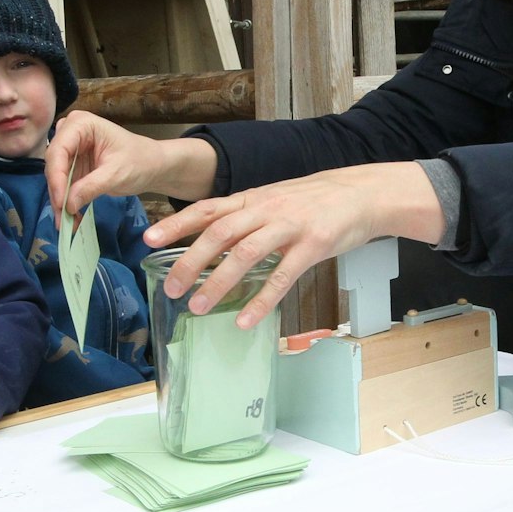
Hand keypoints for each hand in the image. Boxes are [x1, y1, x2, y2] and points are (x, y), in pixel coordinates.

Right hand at [45, 110, 216, 215]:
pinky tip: (72, 219)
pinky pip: (63, 185)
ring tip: (66, 225)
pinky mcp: (72, 165)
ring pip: (56, 178)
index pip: (59, 150)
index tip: (61, 203)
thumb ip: (91, 186)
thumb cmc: (139, 161)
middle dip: (58, 192)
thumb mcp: (117, 173)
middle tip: (63, 219)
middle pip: (54, 164)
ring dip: (60, 201)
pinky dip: (67, 202)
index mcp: (81, 124)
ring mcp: (70, 149)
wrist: (150, 165)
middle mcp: (70, 133)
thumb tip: (68, 204)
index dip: (56, 177)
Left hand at [143, 162, 443, 328]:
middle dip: (190, 261)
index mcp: (253, 199)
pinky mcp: (313, 245)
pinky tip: (245, 319)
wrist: (363, 192)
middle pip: (219, 233)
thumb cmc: (315, 201)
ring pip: (245, 253)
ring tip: (198, 307)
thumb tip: (211, 238)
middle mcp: (266, 210)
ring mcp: (289, 226)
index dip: (176, 223)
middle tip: (171, 288)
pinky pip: (283, 275)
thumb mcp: (274, 199)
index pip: (207, 209)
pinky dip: (261, 299)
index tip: (149, 239)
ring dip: (218, 281)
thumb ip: (245, 216)